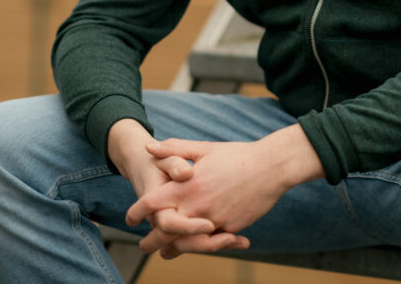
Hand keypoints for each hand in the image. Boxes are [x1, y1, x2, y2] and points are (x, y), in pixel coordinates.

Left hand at [125, 124, 322, 255]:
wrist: (271, 166)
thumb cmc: (237, 155)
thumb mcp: (204, 148)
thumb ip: (173, 150)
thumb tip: (148, 148)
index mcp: (187, 186)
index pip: (152, 203)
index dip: (136, 212)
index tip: (129, 218)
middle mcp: (197, 206)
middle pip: (164, 231)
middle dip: (150, 241)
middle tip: (143, 245)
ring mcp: (215, 220)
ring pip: (186, 244)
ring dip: (173, 250)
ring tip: (166, 252)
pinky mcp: (230, 228)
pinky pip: (210, 243)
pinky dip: (198, 247)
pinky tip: (193, 247)